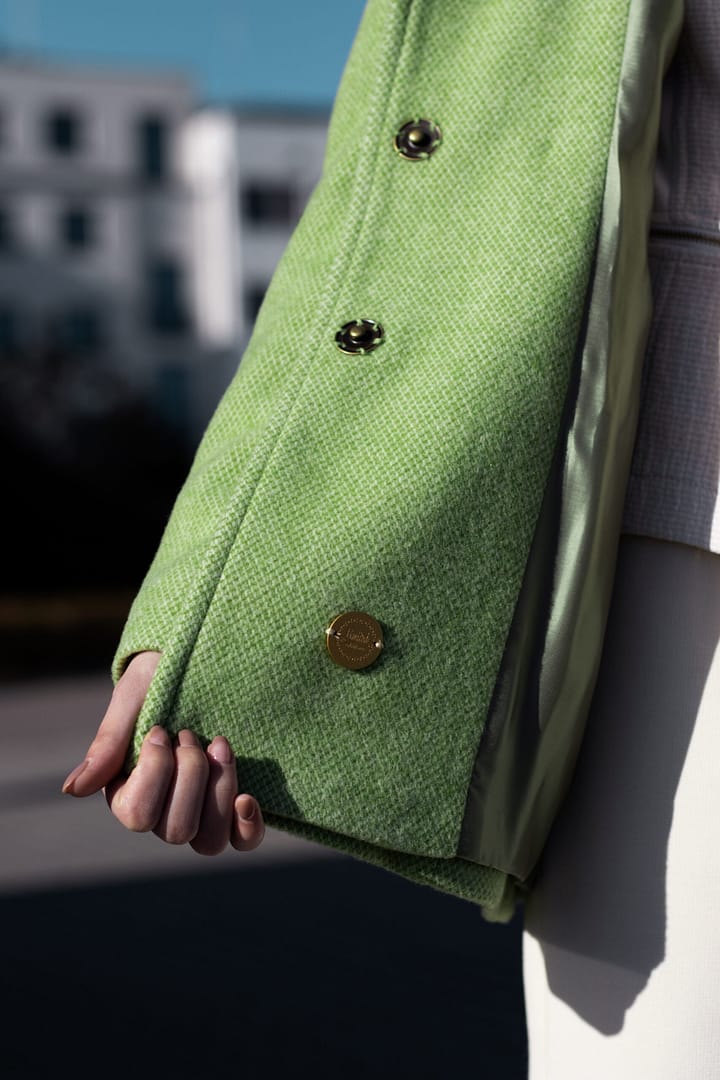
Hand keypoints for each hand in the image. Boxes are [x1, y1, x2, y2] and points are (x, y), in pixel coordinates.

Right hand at [61, 650, 264, 853]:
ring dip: (219, 790)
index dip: (155, 771)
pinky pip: (243, 840)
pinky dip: (246, 825)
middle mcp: (162, 812)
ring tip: (220, 745)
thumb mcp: (130, 702)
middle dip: (190, 773)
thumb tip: (71, 790)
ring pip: (209, 840)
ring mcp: (200, 813)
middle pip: (177, 830)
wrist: (198, 664)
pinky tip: (246, 799)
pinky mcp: (233, 806)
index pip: (138, 815)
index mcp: (127, 793)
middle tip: (189, 734)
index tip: (159, 730)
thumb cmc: (155, 681)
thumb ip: (107, 744)